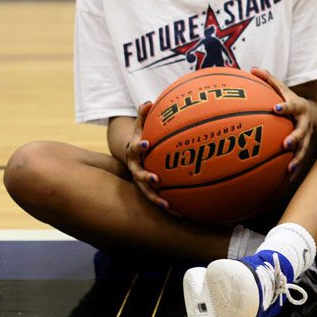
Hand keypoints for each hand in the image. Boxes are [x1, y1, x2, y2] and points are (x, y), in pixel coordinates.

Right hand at [124, 101, 180, 215]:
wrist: (135, 155)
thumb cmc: (143, 138)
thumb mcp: (141, 126)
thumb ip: (144, 115)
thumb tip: (148, 102)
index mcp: (134, 152)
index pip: (135, 148)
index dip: (139, 145)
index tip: (146, 143)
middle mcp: (136, 169)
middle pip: (139, 175)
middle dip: (147, 178)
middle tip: (156, 179)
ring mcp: (142, 182)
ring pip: (148, 193)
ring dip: (156, 199)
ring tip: (167, 205)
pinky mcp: (150, 192)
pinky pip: (159, 200)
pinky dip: (169, 207)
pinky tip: (182, 214)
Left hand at [251, 68, 316, 180]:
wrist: (313, 114)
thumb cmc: (290, 101)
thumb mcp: (283, 90)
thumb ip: (269, 80)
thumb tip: (252, 68)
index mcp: (298, 108)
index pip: (292, 106)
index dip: (285, 107)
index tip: (275, 109)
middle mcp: (305, 124)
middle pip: (302, 131)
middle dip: (295, 137)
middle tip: (285, 143)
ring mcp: (306, 138)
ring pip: (303, 149)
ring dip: (297, 159)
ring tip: (289, 168)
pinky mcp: (304, 149)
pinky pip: (301, 162)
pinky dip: (296, 172)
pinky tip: (288, 182)